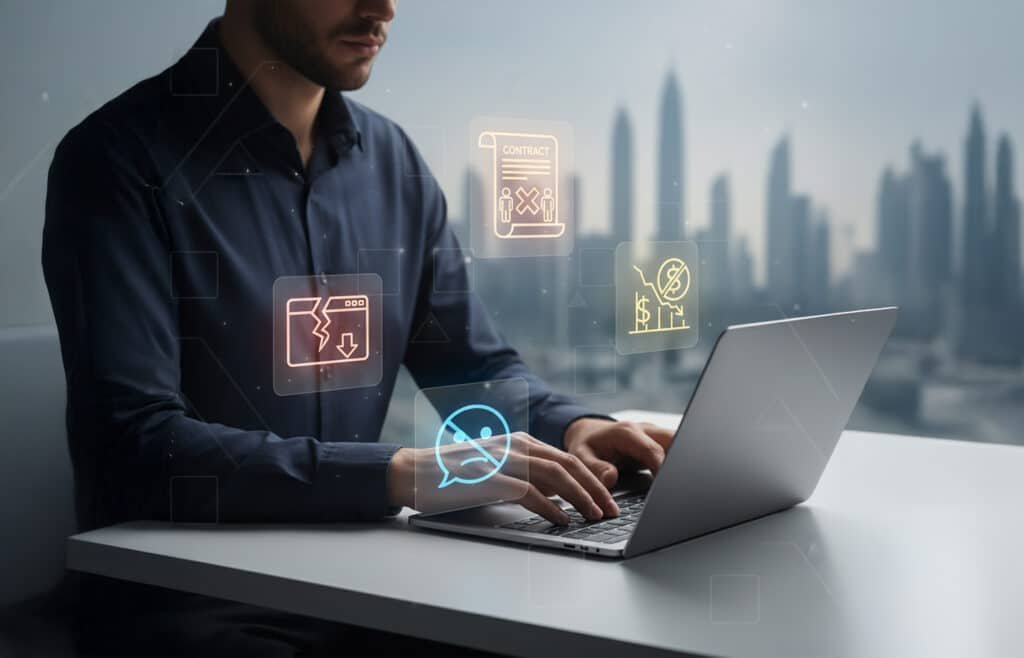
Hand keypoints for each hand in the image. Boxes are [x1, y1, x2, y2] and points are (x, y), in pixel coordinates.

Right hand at [386, 432, 619, 524]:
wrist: (416, 472)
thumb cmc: (457, 477)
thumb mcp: (500, 471)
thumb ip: (530, 477)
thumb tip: (563, 493)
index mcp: (521, 442)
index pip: (567, 458)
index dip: (592, 479)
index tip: (608, 499)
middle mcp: (516, 445)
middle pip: (568, 465)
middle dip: (595, 489)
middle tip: (611, 511)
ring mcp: (503, 460)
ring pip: (555, 476)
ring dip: (580, 498)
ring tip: (594, 516)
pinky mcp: (490, 478)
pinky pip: (529, 492)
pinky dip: (550, 507)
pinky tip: (562, 520)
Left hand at [562, 418, 675, 488]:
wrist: (590, 433)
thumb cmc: (587, 445)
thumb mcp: (582, 456)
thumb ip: (595, 468)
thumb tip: (610, 478)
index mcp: (627, 433)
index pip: (653, 450)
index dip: (662, 469)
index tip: (664, 488)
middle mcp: (645, 430)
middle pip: (674, 441)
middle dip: (679, 463)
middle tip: (675, 487)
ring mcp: (654, 434)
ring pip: (679, 443)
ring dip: (680, 461)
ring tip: (678, 484)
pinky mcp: (660, 442)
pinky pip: (676, 449)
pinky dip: (678, 462)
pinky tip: (676, 479)